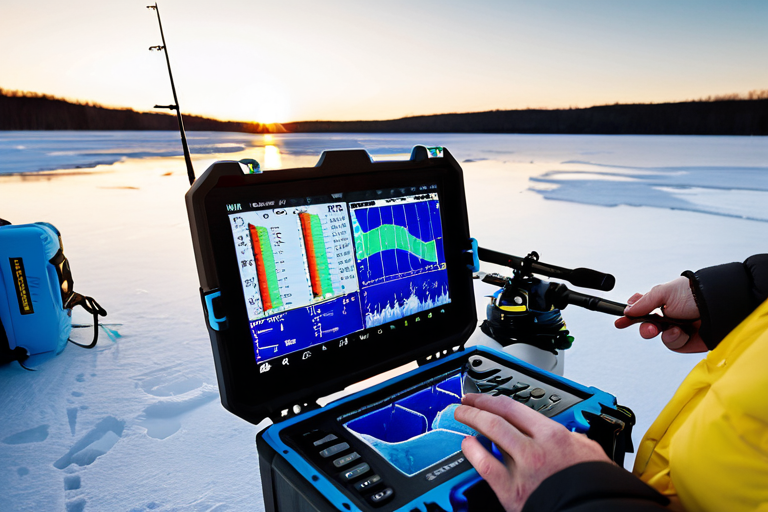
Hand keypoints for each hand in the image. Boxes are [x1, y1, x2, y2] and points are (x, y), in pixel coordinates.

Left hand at [455, 393, 609, 511]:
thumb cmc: (595, 489)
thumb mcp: (590, 453)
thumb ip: (573, 439)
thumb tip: (570, 436)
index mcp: (554, 436)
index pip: (514, 408)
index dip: (492, 399)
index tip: (483, 398)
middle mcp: (535, 448)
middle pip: (498, 417)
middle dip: (477, 405)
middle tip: (466, 402)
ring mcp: (522, 469)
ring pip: (490, 433)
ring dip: (471, 420)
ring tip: (461, 416)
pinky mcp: (512, 492)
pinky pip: (485, 466)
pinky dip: (472, 452)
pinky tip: (467, 445)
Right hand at [614, 276, 704, 352]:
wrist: (720, 306)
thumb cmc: (694, 293)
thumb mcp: (664, 292)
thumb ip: (644, 302)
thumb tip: (628, 310)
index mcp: (661, 300)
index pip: (640, 307)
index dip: (630, 314)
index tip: (620, 321)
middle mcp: (668, 314)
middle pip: (647, 325)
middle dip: (644, 328)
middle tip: (648, 329)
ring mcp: (677, 327)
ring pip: (659, 337)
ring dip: (663, 334)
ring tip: (672, 328)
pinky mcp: (686, 340)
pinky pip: (672, 344)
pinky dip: (675, 339)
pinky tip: (682, 332)